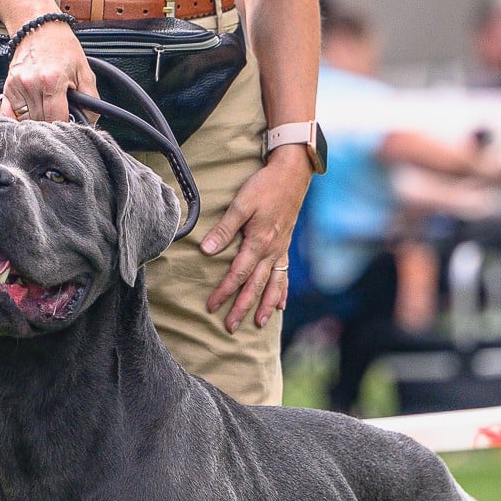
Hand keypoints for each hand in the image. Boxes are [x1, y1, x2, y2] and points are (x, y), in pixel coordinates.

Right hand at [0, 21, 97, 122]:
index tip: (70, 124)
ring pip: (27, 122)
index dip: (66, 126)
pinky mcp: (8, 87)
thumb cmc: (62, 48)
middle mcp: (31, 83)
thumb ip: (91, 101)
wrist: (40, 27)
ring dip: (38, 121)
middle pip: (42, 123)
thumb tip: (90, 124)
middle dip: (52, 124)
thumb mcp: (85, 72)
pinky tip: (31, 113)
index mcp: (52, 80)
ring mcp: (17, 85)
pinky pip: (11, 115)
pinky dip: (21, 119)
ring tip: (47, 109)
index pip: (57, 119)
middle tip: (59, 114)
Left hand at [201, 146, 311, 331]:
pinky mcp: (285, 247)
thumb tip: (207, 250)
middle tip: (231, 327)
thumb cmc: (265, 186)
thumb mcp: (241, 203)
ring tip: (257, 323)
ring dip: (265, 306)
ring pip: (273, 285)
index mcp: (258, 242)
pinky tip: (280, 306)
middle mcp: (272, 251)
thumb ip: (225, 229)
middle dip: (242, 308)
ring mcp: (281, 250)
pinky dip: (282, 292)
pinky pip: (284, 275)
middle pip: (255, 286)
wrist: (293, 174)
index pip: (238, 274)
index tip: (212, 306)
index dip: (224, 291)